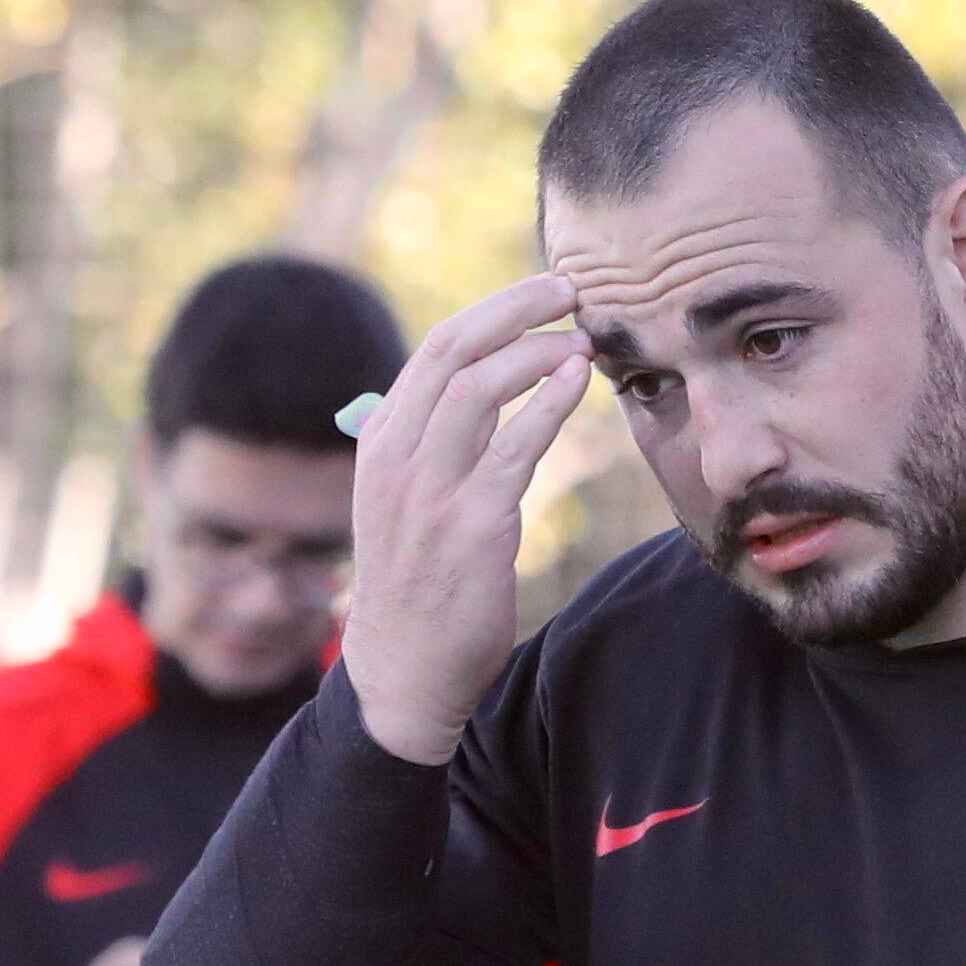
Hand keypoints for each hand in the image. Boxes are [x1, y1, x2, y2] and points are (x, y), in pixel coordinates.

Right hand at [337, 274, 592, 764]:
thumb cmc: (414, 586)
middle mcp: (396, 458)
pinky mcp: (469, 527)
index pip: (435, 350)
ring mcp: (429, 492)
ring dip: (538, 350)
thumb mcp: (401, 504)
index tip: (543, 296)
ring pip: (479, 386)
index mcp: (380, 444)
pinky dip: (549, 403)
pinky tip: (578, 381)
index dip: (494, 311)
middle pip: (454, 351)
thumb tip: (455, 395)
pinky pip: (513, 446)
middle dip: (517, 309)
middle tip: (571, 292)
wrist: (402, 673)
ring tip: (584, 340)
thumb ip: (423, 448)